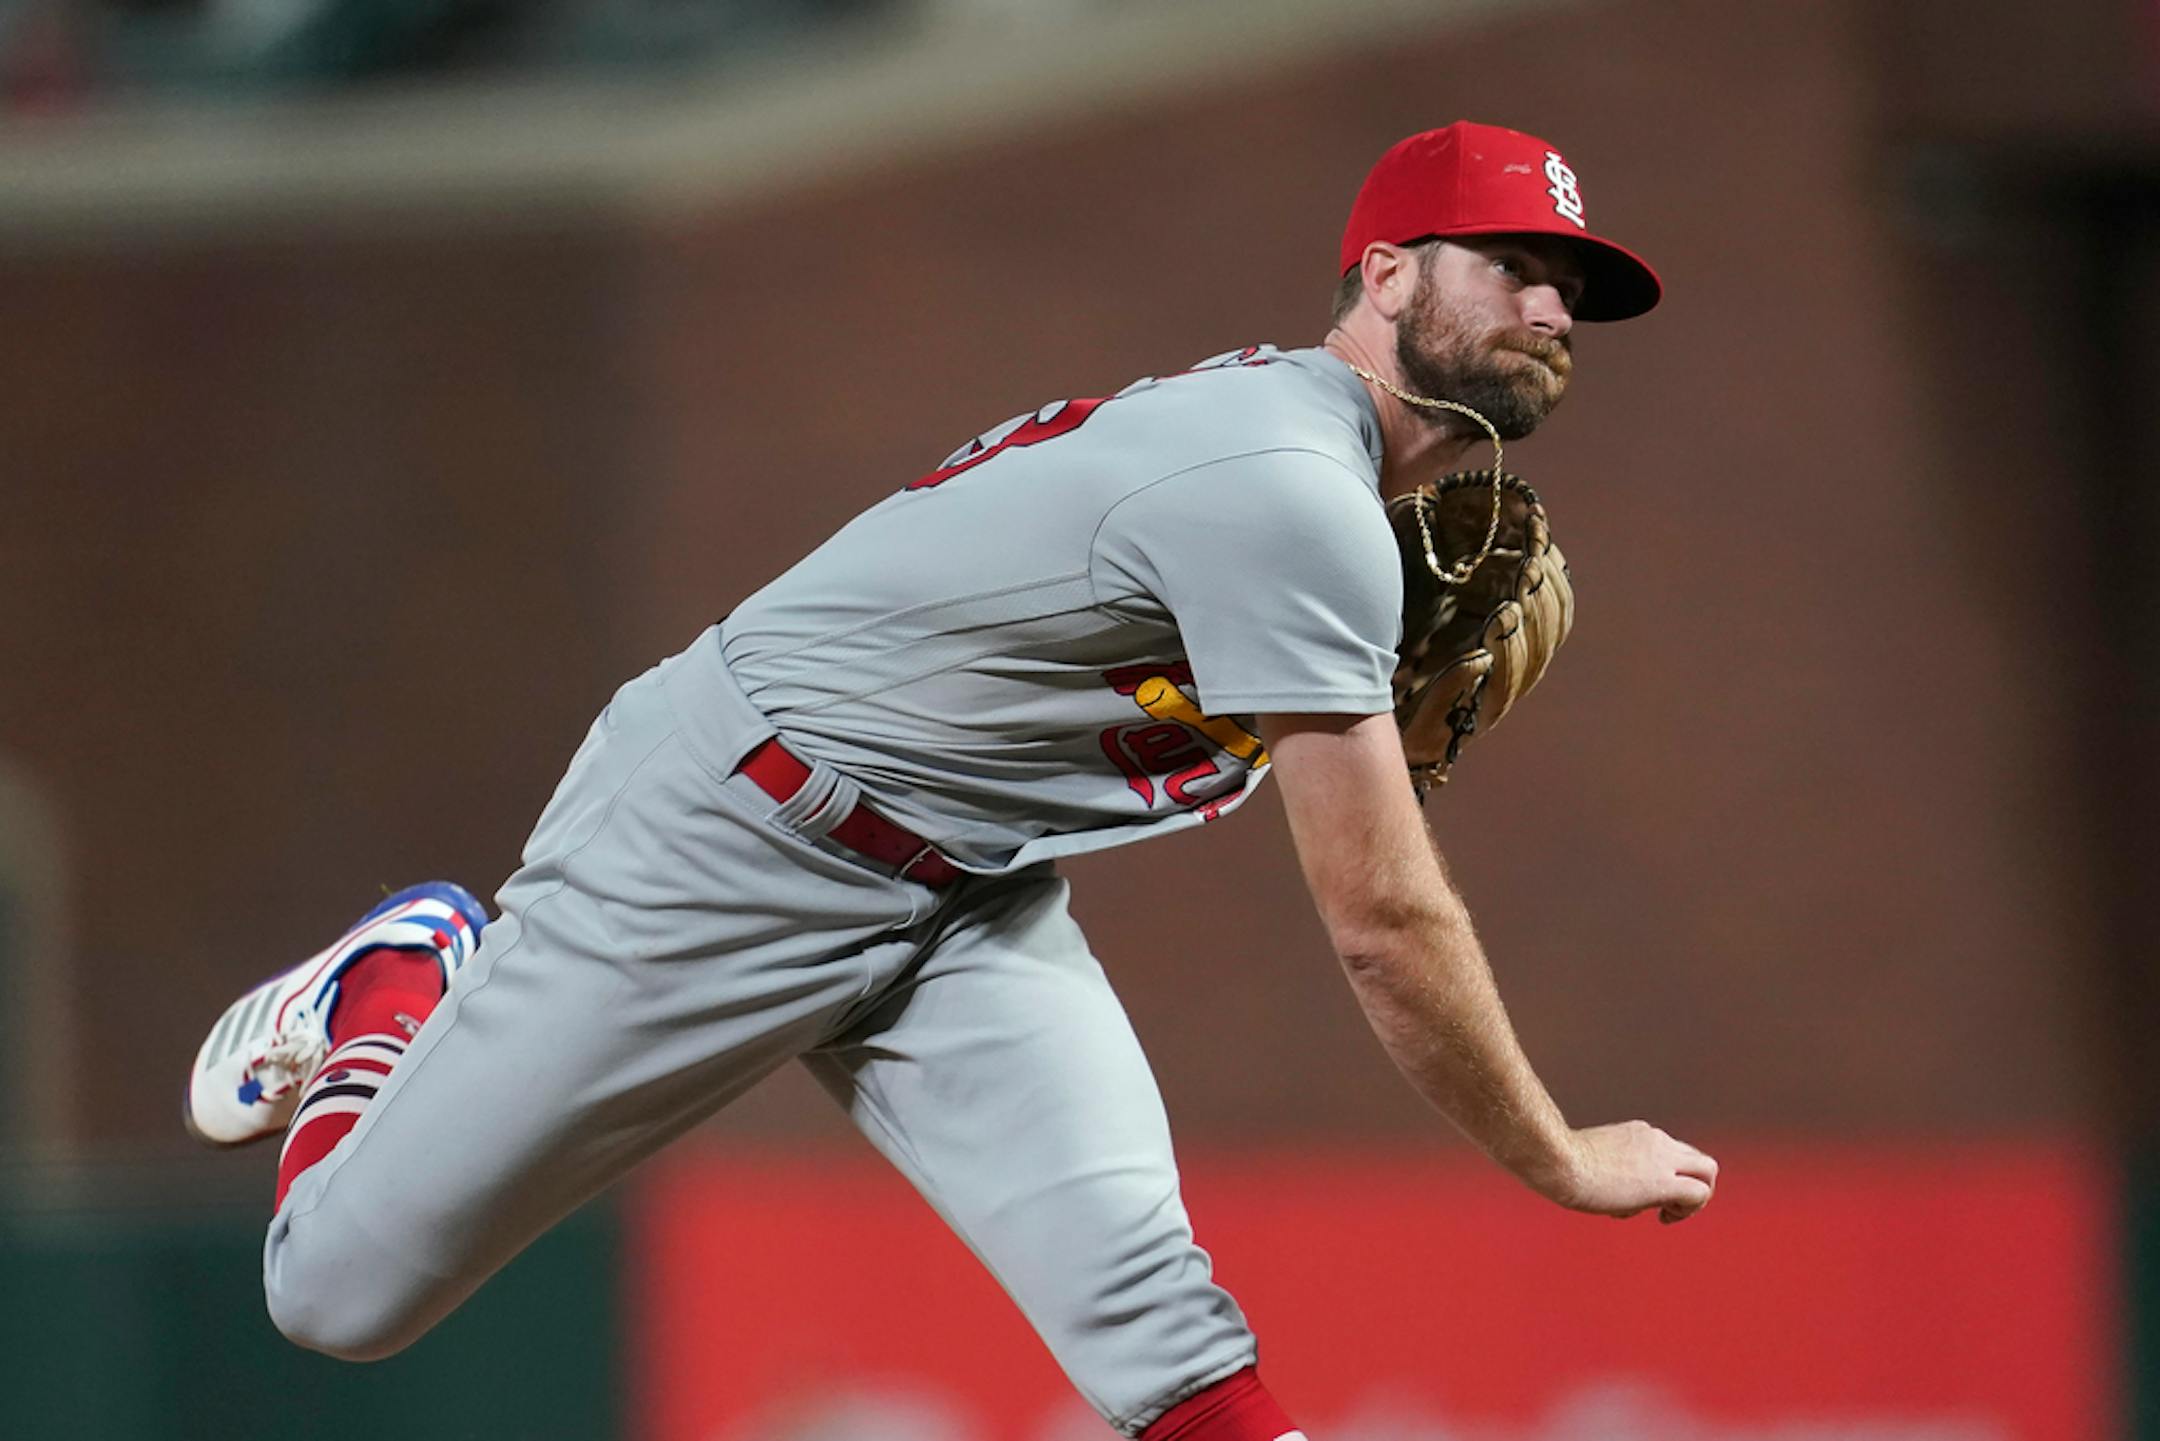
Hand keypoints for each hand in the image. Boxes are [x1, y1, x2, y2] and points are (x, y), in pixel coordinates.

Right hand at [1540, 1120, 1717, 1223]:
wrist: (1559, 1161)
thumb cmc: (1561, 1161)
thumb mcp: (1590, 1157)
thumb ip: (1607, 1166)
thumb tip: (1606, 1187)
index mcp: (1639, 1133)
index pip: (1672, 1151)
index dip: (1668, 1174)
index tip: (1645, 1192)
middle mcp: (1657, 1140)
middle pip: (1699, 1158)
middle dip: (1693, 1183)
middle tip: (1671, 1205)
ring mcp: (1662, 1158)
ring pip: (1708, 1170)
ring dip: (1697, 1197)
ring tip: (1670, 1214)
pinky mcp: (1663, 1183)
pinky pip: (1699, 1193)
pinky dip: (1691, 1209)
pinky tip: (1665, 1218)